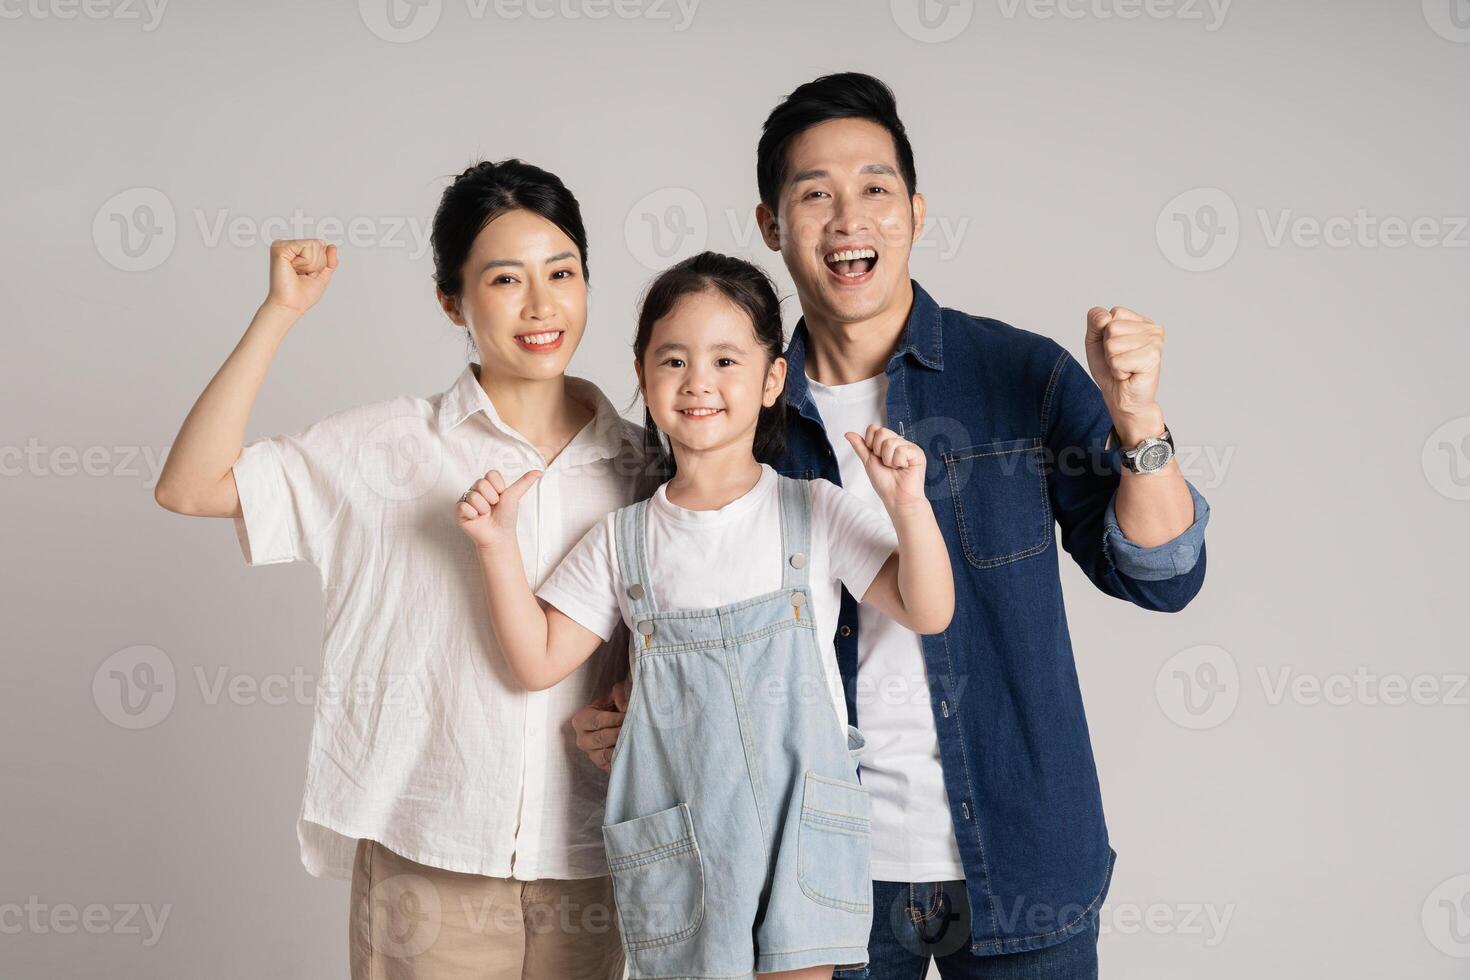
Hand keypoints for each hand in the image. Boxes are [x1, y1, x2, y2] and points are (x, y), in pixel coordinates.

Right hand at [264, 239, 337, 315]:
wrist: (291, 305)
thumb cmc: (302, 295)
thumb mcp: (323, 275)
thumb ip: (330, 260)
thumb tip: (332, 246)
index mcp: (296, 251)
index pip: (321, 246)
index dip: (321, 263)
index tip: (308, 274)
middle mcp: (288, 246)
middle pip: (318, 244)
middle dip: (317, 264)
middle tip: (302, 275)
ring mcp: (282, 245)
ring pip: (314, 244)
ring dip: (311, 264)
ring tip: (297, 273)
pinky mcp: (280, 248)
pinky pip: (306, 247)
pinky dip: (306, 262)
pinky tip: (294, 269)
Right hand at [454, 468, 541, 551]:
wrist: (499, 535)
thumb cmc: (506, 516)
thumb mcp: (515, 496)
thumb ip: (524, 482)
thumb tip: (539, 471)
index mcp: (488, 484)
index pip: (490, 474)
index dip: (499, 486)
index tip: (501, 496)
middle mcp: (476, 489)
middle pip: (481, 483)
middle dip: (491, 498)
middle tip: (493, 507)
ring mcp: (466, 499)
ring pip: (473, 496)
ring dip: (483, 508)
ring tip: (485, 514)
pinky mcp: (459, 510)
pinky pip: (464, 506)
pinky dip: (473, 514)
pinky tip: (476, 518)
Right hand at [572, 679, 630, 772]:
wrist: (620, 720)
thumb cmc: (616, 705)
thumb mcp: (616, 694)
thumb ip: (620, 695)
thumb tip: (626, 708)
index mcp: (581, 720)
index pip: (597, 721)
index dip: (615, 719)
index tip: (628, 716)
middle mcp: (582, 739)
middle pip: (601, 738)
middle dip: (620, 733)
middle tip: (634, 728)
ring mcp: (591, 754)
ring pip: (606, 754)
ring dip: (622, 746)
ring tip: (634, 739)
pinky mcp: (601, 765)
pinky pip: (611, 766)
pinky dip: (621, 760)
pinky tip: (632, 752)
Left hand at [844, 424, 927, 510]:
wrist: (896, 499)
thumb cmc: (885, 483)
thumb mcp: (868, 462)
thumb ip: (860, 446)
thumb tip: (848, 433)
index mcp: (888, 443)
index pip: (874, 429)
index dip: (870, 443)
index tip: (876, 457)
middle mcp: (899, 442)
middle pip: (882, 432)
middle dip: (879, 452)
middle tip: (886, 464)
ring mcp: (909, 447)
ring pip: (890, 442)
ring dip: (888, 460)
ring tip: (895, 468)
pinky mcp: (918, 453)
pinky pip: (901, 450)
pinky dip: (898, 463)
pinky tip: (904, 468)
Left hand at [1085, 306, 1165, 443]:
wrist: (1123, 399)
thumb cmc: (1111, 370)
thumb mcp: (1095, 341)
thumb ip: (1095, 321)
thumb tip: (1106, 316)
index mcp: (1141, 321)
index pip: (1111, 313)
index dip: (1104, 335)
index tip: (1115, 349)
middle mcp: (1153, 328)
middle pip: (1111, 328)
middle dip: (1108, 349)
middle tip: (1120, 362)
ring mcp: (1156, 342)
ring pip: (1112, 344)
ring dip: (1113, 362)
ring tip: (1126, 368)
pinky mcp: (1153, 357)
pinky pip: (1118, 360)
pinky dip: (1118, 371)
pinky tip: (1130, 375)